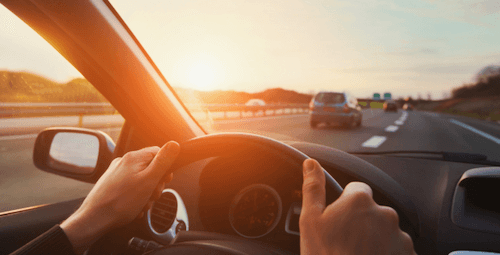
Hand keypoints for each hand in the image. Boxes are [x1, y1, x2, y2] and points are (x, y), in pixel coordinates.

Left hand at [60, 141, 179, 253]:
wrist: (94, 219)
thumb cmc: (121, 202)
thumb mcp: (149, 181)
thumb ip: (163, 162)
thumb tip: (174, 144)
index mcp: (134, 157)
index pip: (159, 153)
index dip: (165, 168)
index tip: (165, 181)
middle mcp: (124, 162)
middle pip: (150, 167)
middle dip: (155, 184)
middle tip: (152, 196)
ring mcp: (116, 173)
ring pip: (141, 180)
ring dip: (146, 193)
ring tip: (141, 205)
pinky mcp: (111, 184)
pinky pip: (131, 188)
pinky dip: (136, 198)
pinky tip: (134, 207)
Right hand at [299, 159, 415, 254]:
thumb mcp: (310, 221)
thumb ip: (313, 188)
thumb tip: (311, 164)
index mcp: (360, 201)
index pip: (356, 190)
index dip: (345, 204)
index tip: (339, 220)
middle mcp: (385, 214)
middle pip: (372, 211)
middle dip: (362, 223)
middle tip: (345, 242)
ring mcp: (400, 237)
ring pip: (385, 231)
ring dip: (375, 240)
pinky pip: (397, 250)